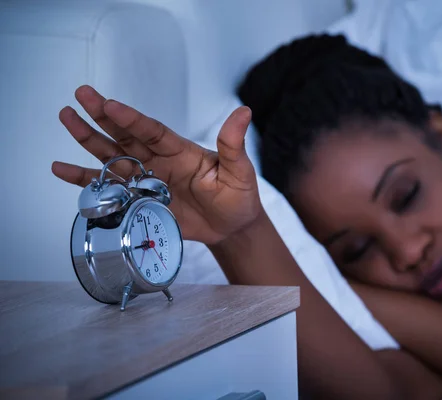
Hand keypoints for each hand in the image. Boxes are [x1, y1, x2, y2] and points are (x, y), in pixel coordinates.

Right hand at [52, 85, 260, 243]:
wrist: (230, 228)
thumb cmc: (238, 197)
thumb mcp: (240, 171)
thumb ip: (233, 145)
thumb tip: (243, 112)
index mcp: (180, 150)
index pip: (152, 131)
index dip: (132, 119)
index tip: (111, 105)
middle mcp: (158, 160)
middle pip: (125, 136)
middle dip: (102, 117)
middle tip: (81, 94)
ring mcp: (145, 180)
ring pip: (111, 156)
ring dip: (88, 139)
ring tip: (66, 118)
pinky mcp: (138, 201)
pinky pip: (108, 189)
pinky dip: (84, 180)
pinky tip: (61, 168)